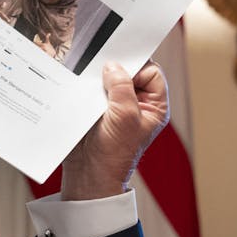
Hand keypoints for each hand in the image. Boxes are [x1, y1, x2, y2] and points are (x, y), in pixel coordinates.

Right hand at [61, 61, 169, 200]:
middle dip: (117, 68)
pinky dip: (88, 84)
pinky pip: (94, 87)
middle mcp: (138, 103)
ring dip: (100, 77)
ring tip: (91, 80)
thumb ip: (122, 87)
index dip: (138, 67)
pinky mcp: (98, 107)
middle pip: (130, 72)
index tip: (121, 68)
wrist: (89, 171)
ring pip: (110, 78)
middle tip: (103, 65)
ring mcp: (117, 104)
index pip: (152, 72)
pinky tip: (82, 85)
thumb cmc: (114, 152)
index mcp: (154, 106)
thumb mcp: (125, 116)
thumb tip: (112, 66)